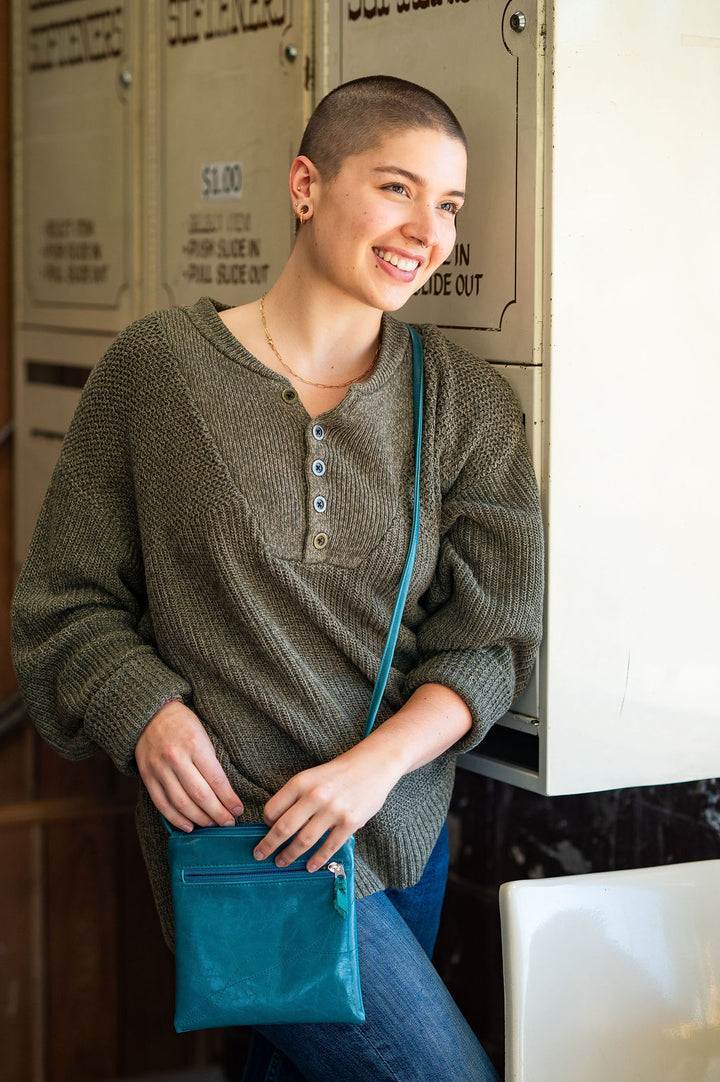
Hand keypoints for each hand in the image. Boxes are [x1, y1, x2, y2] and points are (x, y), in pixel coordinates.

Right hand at [135, 699, 243, 830]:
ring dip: (199, 819)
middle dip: (218, 814)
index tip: (238, 810)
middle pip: (200, 795)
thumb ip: (211, 762)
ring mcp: (159, 769)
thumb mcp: (203, 734)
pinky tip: (189, 826)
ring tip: (212, 825)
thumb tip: (225, 793)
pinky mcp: (147, 777)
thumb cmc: (183, 724)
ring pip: (182, 803)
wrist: (150, 714)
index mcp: (195, 744)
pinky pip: (162, 804)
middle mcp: (176, 758)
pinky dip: (176, 819)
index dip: (229, 799)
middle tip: (229, 823)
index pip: (216, 780)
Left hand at [253, 743, 402, 871]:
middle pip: (283, 828)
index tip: (266, 831)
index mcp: (301, 782)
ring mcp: (333, 810)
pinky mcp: (350, 822)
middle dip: (268, 845)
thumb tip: (278, 823)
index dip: (265, 823)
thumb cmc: (339, 772)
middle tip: (259, 855)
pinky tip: (309, 866)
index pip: (272, 809)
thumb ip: (297, 797)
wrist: (374, 764)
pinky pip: (329, 847)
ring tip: (281, 862)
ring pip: (304, 841)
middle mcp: (314, 796)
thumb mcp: (312, 776)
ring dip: (289, 855)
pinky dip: (317, 860)